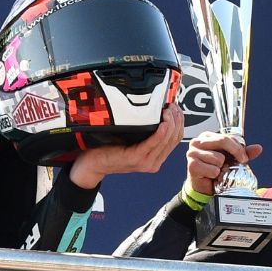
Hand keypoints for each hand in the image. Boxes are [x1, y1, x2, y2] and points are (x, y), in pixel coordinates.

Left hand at [67, 105, 184, 188]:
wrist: (91, 164)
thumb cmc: (109, 149)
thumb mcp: (132, 140)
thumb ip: (145, 133)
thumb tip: (154, 112)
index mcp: (155, 159)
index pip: (176, 139)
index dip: (179, 122)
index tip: (176, 108)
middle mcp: (154, 162)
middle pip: (174, 138)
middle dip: (177, 119)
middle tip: (173, 105)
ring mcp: (146, 162)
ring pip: (167, 140)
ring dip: (171, 122)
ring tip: (169, 110)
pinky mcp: (136, 158)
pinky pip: (154, 142)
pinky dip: (161, 131)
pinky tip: (163, 121)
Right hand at [184, 130, 262, 196]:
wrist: (203, 186)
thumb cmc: (214, 170)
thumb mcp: (230, 159)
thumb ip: (243, 152)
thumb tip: (258, 148)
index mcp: (206, 137)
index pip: (227, 136)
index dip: (238, 148)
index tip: (243, 157)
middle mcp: (197, 142)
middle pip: (223, 141)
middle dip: (235, 153)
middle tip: (239, 162)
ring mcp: (192, 153)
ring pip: (218, 158)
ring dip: (221, 167)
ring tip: (216, 170)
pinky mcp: (192, 165)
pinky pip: (213, 170)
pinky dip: (215, 175)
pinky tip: (210, 175)